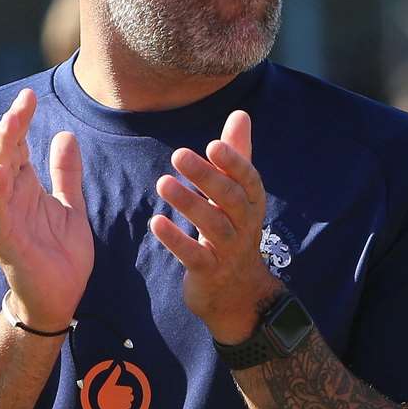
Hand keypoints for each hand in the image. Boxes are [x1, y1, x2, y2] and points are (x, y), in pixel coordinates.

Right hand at [0, 89, 93, 330]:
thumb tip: (65, 134)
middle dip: (11, 127)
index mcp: (25, 189)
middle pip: (5, 156)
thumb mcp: (71, 207)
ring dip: (2, 153)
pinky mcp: (6, 243)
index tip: (29, 96)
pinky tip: (0, 175)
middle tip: (22, 101)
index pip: (18, 146)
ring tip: (10, 126)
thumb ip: (67, 174)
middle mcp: (10, 200)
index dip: (21, 121)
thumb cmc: (60, 255)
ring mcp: (5, 220)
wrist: (59, 300)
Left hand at [149, 110, 280, 343]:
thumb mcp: (238, 194)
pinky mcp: (209, 272)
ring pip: (212, 226)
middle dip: (206, 176)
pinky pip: (194, 255)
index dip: (233, 162)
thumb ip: (237, 155)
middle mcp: (244, 226)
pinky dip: (175, 240)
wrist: (239, 294)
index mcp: (251, 203)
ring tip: (162, 183)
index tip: (213, 145)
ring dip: (188, 203)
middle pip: (229, 199)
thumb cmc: (234, 231)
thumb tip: (240, 114)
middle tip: (178, 154)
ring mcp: (228, 252)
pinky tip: (155, 223)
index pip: (248, 179)